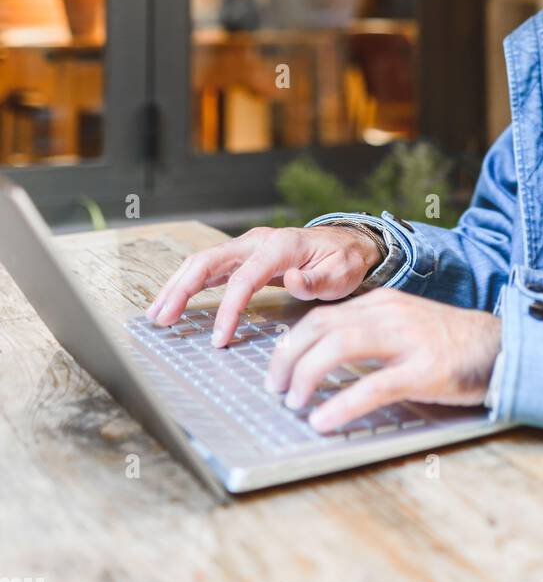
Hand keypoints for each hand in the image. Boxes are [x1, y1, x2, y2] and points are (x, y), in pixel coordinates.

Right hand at [145, 224, 382, 345]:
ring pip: (202, 262)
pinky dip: (188, 283)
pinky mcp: (243, 256)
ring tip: (157, 314)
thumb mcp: (341, 274)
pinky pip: (210, 267)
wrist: (347, 244)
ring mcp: (247, 246)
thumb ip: (316, 281)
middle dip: (182, 290)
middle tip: (161, 319)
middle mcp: (257, 241)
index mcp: (280, 246)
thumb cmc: (343, 261)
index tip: (218, 339)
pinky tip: (173, 301)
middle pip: (209, 261)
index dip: (227, 309)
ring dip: (177, 286)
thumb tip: (293, 282)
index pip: (244, 278)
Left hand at [265, 290, 502, 431]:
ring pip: (340, 347)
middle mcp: (389, 314)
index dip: (292, 341)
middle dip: (288, 356)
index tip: (277, 365)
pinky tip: (324, 421)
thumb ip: (370, 332)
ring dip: (307, 375)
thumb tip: (324, 354)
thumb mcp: (405, 325)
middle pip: (321, 327)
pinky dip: (342, 404)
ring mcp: (407, 340)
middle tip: (274, 386)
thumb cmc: (451, 343)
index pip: (322, 315)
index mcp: (381, 303)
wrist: (502, 347)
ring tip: (293, 402)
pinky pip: (374, 386)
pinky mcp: (424, 371)